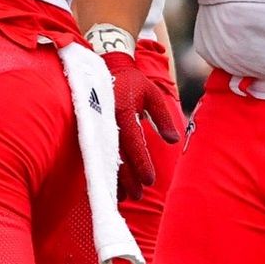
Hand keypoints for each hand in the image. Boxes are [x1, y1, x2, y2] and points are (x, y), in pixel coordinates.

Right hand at [86, 24, 182, 199]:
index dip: (141, 163)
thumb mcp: (152, 94)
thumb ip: (163, 117)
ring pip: (105, 157)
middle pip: (117, 155)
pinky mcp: (91, 127)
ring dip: (115, 178)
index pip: (133, 142)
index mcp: (123, 110)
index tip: (150, 180)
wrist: (106, 67)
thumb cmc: (133, 82)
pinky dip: (104, 169)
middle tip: (138, 195)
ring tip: (125, 196)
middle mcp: (107, 120)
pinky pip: (97, 152)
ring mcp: (97, 124)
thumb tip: (173, 140)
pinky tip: (111, 184)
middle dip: (127, 178)